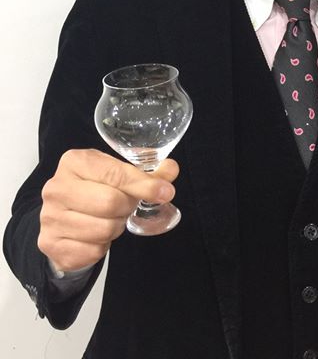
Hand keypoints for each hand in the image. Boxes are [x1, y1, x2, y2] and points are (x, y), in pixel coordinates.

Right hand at [38, 149, 178, 271]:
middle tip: (127, 206)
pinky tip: (96, 235)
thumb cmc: (94, 189)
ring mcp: (50, 217)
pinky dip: (102, 246)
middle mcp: (57, 187)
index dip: (144, 184)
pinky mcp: (51, 244)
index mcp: (74, 161)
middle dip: (127, 207)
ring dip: (116, 227)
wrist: (62, 216)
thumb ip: (147, 173)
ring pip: (104, 229)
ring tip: (110, 219)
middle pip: (110, 202)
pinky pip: (93, 251)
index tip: (165, 192)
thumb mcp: (117, 173)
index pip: (115, 173)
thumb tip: (171, 169)